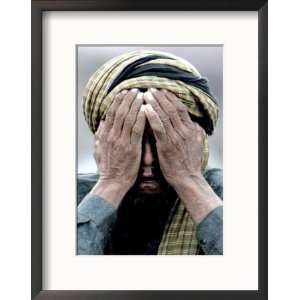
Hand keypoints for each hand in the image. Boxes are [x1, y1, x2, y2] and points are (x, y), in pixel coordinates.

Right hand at [91, 89, 145, 206]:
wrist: (113, 183)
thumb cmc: (108, 168)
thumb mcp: (98, 150)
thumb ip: (99, 136)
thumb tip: (101, 123)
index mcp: (105, 136)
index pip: (111, 114)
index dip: (117, 101)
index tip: (124, 92)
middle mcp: (113, 136)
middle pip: (120, 112)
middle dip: (128, 99)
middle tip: (135, 89)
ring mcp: (122, 142)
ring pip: (129, 118)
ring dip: (135, 105)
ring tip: (141, 94)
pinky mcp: (132, 149)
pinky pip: (137, 130)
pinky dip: (141, 118)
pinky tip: (146, 109)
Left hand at [143, 88, 221, 222]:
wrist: (187, 178)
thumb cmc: (189, 163)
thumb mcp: (197, 144)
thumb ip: (196, 132)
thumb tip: (195, 123)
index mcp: (190, 129)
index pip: (180, 108)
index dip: (171, 98)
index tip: (162, 91)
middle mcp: (183, 131)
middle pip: (171, 108)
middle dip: (161, 97)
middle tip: (151, 88)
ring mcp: (175, 137)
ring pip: (164, 115)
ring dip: (155, 103)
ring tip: (146, 94)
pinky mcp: (166, 145)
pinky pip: (158, 127)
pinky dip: (152, 116)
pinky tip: (145, 108)